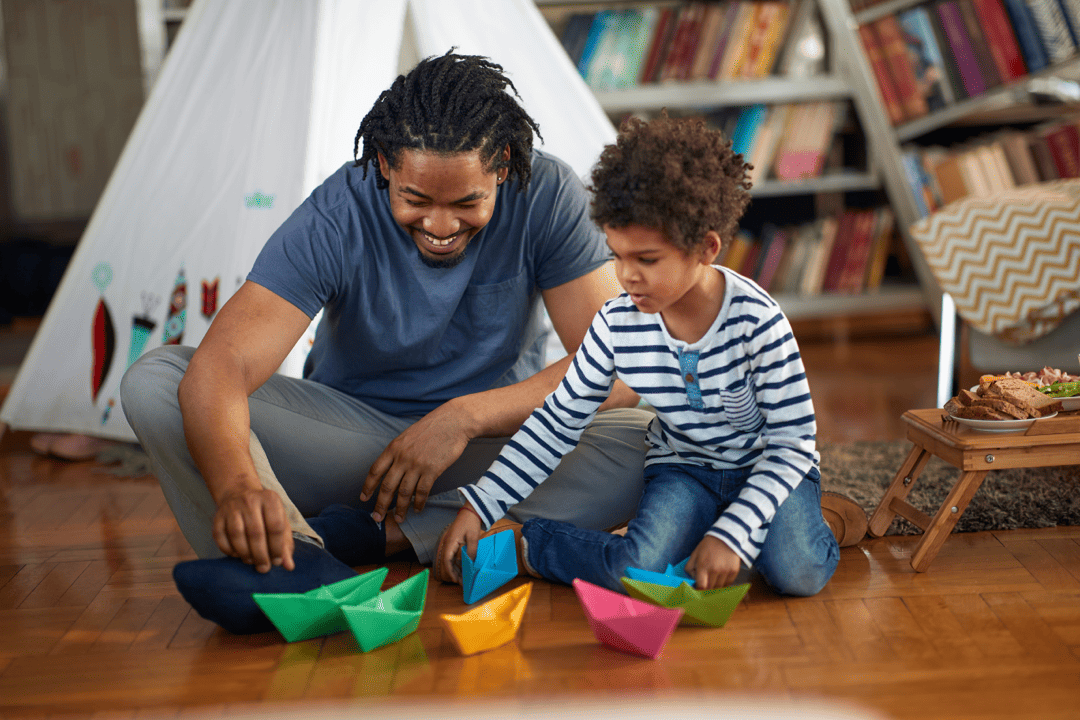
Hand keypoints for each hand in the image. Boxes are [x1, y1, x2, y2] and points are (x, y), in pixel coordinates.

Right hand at [212, 487, 294, 572]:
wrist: (239, 493)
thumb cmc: (264, 512)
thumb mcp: (279, 521)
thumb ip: (285, 544)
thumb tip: (289, 566)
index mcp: (270, 499)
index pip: (275, 526)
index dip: (277, 547)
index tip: (277, 561)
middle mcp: (250, 500)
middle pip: (255, 532)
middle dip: (260, 555)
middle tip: (263, 568)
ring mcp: (232, 507)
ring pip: (236, 534)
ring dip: (244, 553)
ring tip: (251, 561)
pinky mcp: (218, 516)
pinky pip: (220, 536)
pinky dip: (228, 549)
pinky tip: (237, 555)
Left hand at [360, 401, 472, 522]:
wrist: (453, 422)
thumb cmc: (432, 427)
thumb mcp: (407, 436)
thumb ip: (398, 452)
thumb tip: (391, 469)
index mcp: (394, 448)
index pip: (375, 471)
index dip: (368, 487)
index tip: (364, 498)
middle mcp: (402, 457)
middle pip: (387, 486)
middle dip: (380, 504)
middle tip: (377, 517)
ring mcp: (417, 464)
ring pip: (404, 492)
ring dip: (401, 508)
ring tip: (399, 518)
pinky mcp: (432, 470)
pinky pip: (422, 491)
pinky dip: (419, 503)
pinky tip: (418, 509)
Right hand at [438, 506, 483, 583]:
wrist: (471, 510)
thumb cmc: (471, 522)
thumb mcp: (473, 537)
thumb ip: (471, 551)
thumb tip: (470, 564)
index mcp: (450, 542)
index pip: (446, 561)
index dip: (451, 573)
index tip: (456, 581)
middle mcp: (447, 543)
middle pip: (446, 563)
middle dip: (453, 574)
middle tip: (461, 583)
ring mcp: (449, 542)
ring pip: (448, 560)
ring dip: (454, 569)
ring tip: (462, 578)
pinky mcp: (452, 541)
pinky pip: (451, 555)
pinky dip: (456, 563)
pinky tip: (462, 568)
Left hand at [684, 535, 740, 589]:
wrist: (726, 537)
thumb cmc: (708, 546)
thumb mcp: (695, 554)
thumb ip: (690, 568)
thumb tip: (693, 580)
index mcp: (703, 566)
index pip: (701, 586)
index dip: (699, 591)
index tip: (698, 590)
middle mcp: (714, 570)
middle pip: (710, 589)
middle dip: (707, 588)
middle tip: (705, 584)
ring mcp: (725, 571)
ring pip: (719, 588)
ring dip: (715, 586)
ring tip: (713, 579)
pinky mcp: (734, 571)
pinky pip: (728, 584)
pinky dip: (724, 583)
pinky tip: (721, 577)